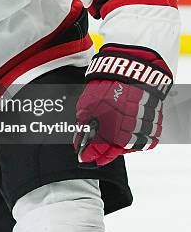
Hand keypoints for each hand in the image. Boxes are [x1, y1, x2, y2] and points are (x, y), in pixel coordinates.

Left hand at [74, 45, 172, 165]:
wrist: (133, 74)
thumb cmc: (108, 87)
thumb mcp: (86, 105)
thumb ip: (83, 124)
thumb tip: (80, 137)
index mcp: (109, 133)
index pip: (96, 151)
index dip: (88, 155)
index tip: (83, 157)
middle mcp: (126, 137)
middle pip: (112, 153)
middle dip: (102, 155)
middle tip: (94, 156)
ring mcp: (141, 134)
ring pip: (126, 148)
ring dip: (116, 148)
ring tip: (107, 145)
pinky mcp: (152, 128)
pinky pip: (139, 141)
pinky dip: (130, 140)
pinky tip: (122, 135)